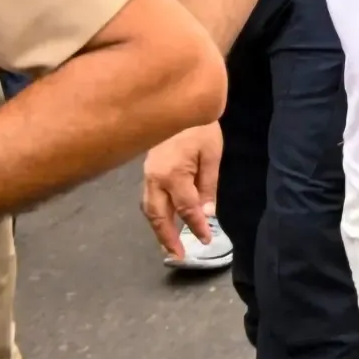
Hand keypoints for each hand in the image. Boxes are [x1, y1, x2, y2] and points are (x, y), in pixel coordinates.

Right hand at [141, 123, 223, 257]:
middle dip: (167, 238)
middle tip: (179, 255)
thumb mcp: (212, 154)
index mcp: (173, 175)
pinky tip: (164, 221)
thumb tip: (207, 214)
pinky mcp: (145, 173)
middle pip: (158, 216)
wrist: (176, 103)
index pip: (187, 209)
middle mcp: (154, 180)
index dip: (197, 226)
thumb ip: (208, 185)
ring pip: (149, 210)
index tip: (206, 239)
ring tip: (170, 245)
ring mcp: (147, 177)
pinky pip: (148, 200)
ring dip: (159, 229)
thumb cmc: (200, 128)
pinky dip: (155, 215)